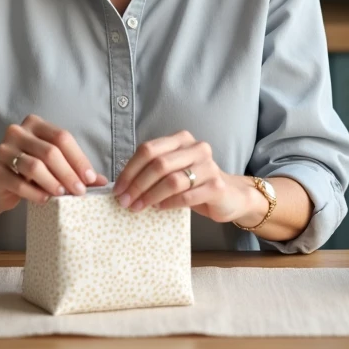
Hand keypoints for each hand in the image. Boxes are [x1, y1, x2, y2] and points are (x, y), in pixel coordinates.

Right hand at [0, 114, 107, 211]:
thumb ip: (77, 170)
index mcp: (35, 124)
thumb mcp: (55, 166)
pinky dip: (35, 193)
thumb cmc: (33, 172)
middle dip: (68, 173)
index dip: (78, 158)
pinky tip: (45, 200)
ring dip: (52, 182)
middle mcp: (17, 132)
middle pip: (50, 151)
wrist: (1, 185)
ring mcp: (3, 150)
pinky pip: (18, 182)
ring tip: (63, 195)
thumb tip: (102, 181)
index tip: (90, 178)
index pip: (61, 137)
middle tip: (80, 191)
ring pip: (34, 166)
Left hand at [112, 130, 248, 223]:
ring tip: (138, 207)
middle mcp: (197, 148)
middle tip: (124, 202)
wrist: (230, 196)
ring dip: (150, 196)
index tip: (118, 189)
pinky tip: (159, 209)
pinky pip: (186, 196)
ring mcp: (209, 166)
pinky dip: (168, 204)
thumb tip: (122, 186)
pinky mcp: (216, 187)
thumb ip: (153, 170)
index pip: (148, 149)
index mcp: (181, 139)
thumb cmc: (194, 183)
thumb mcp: (174, 170)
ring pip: (171, 181)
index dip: (130, 170)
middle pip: (158, 164)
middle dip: (137, 185)